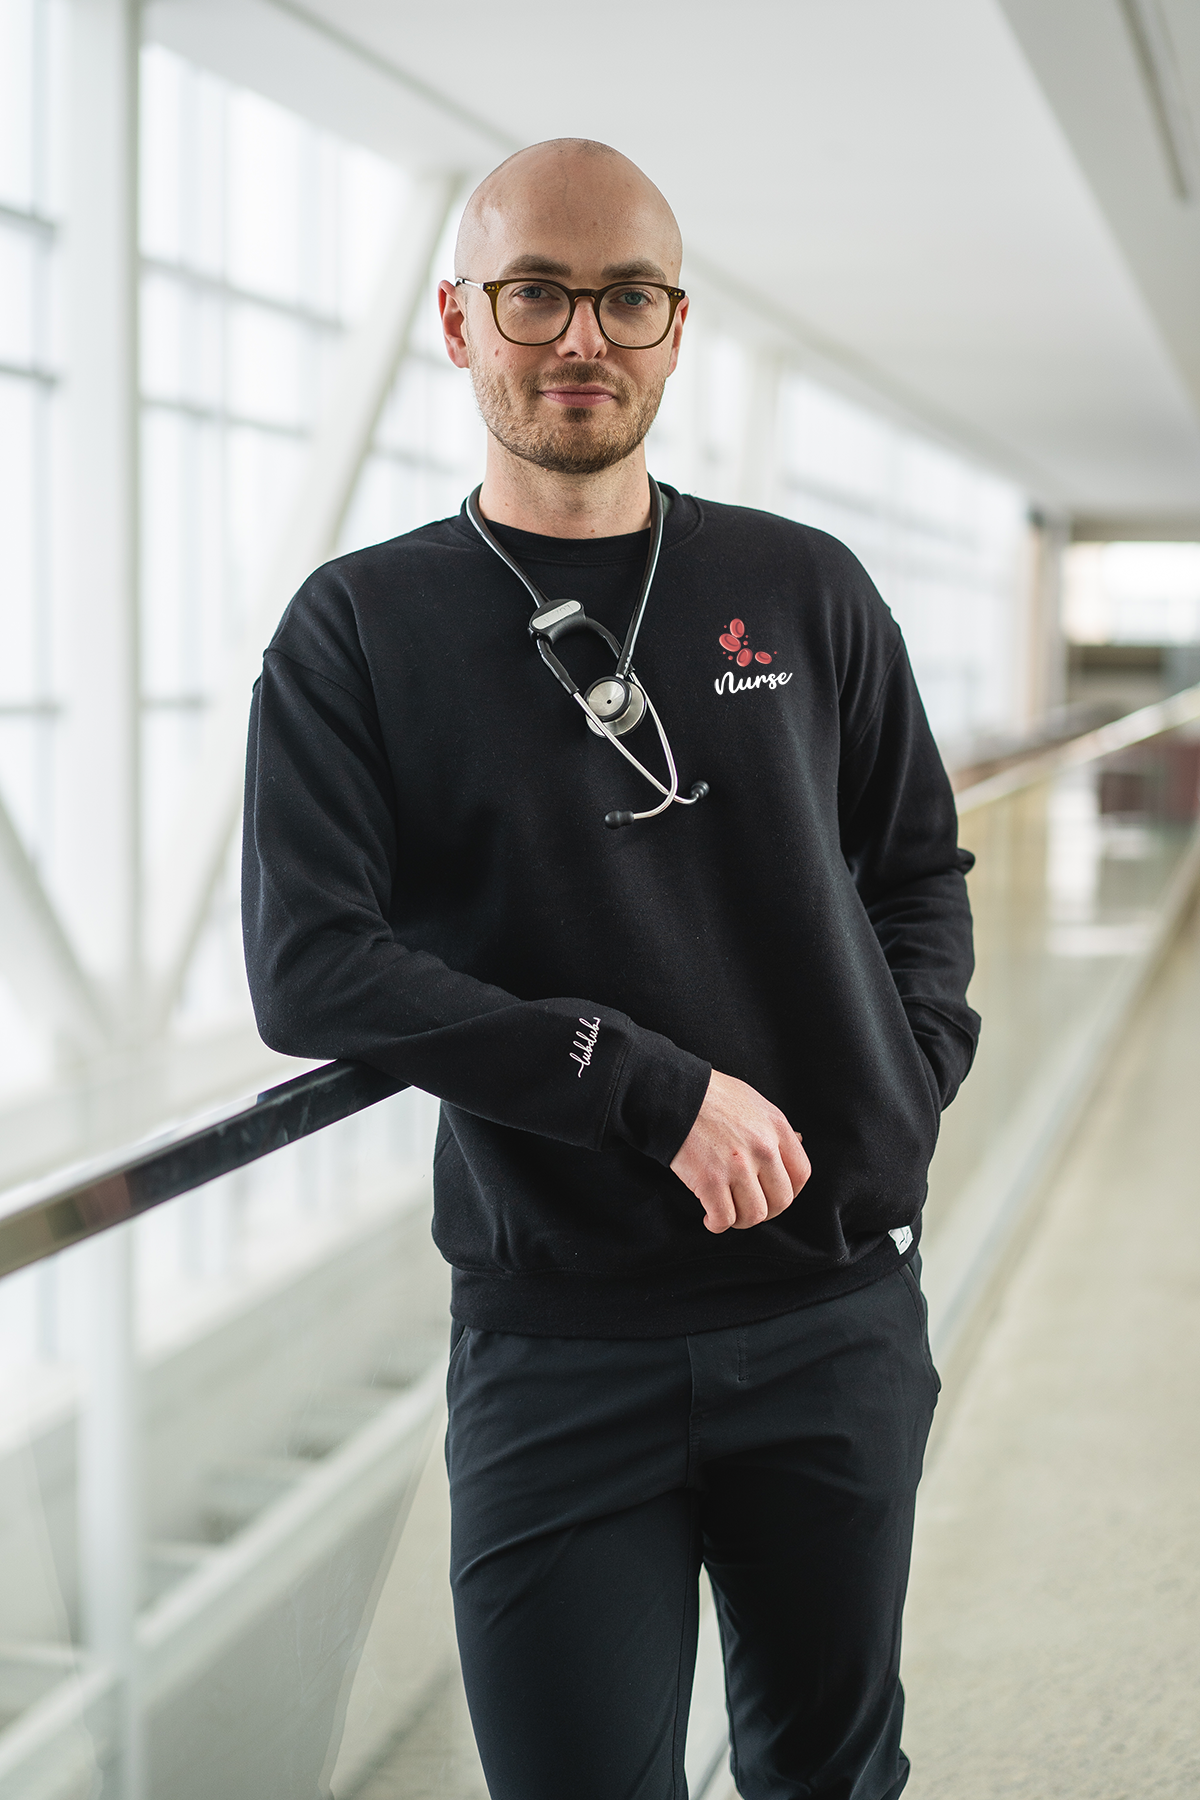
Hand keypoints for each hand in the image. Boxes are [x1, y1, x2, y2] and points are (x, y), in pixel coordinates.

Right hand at [670, 1070, 810, 1233]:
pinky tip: (710, 1218)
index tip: (775, 1196)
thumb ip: (774, 1128)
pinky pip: (724, 1218)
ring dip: (741, 1220)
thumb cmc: (711, 1096)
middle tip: (750, 1208)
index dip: (791, 1192)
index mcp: (776, 1127)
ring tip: (729, 1213)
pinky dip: (717, 1224)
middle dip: (766, 1211)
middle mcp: (762, 1148)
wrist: (675, 1095)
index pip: (800, 1174)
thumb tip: (798, 1142)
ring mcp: (737, 1166)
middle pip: (781, 1200)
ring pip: (754, 1215)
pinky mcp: (710, 1180)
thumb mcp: (754, 1102)